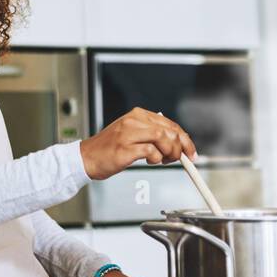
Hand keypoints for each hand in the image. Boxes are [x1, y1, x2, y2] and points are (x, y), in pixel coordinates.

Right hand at [79, 107, 197, 179]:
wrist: (86, 158)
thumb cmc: (109, 149)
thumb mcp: (132, 135)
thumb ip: (152, 135)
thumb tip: (177, 143)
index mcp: (137, 115)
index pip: (170, 124)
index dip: (184, 138)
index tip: (190, 150)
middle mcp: (133, 121)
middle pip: (170, 130)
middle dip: (181, 147)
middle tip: (181, 158)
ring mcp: (129, 133)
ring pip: (164, 139)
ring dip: (170, 153)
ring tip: (163, 160)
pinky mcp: (126, 148)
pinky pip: (152, 152)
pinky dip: (156, 159)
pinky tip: (150, 161)